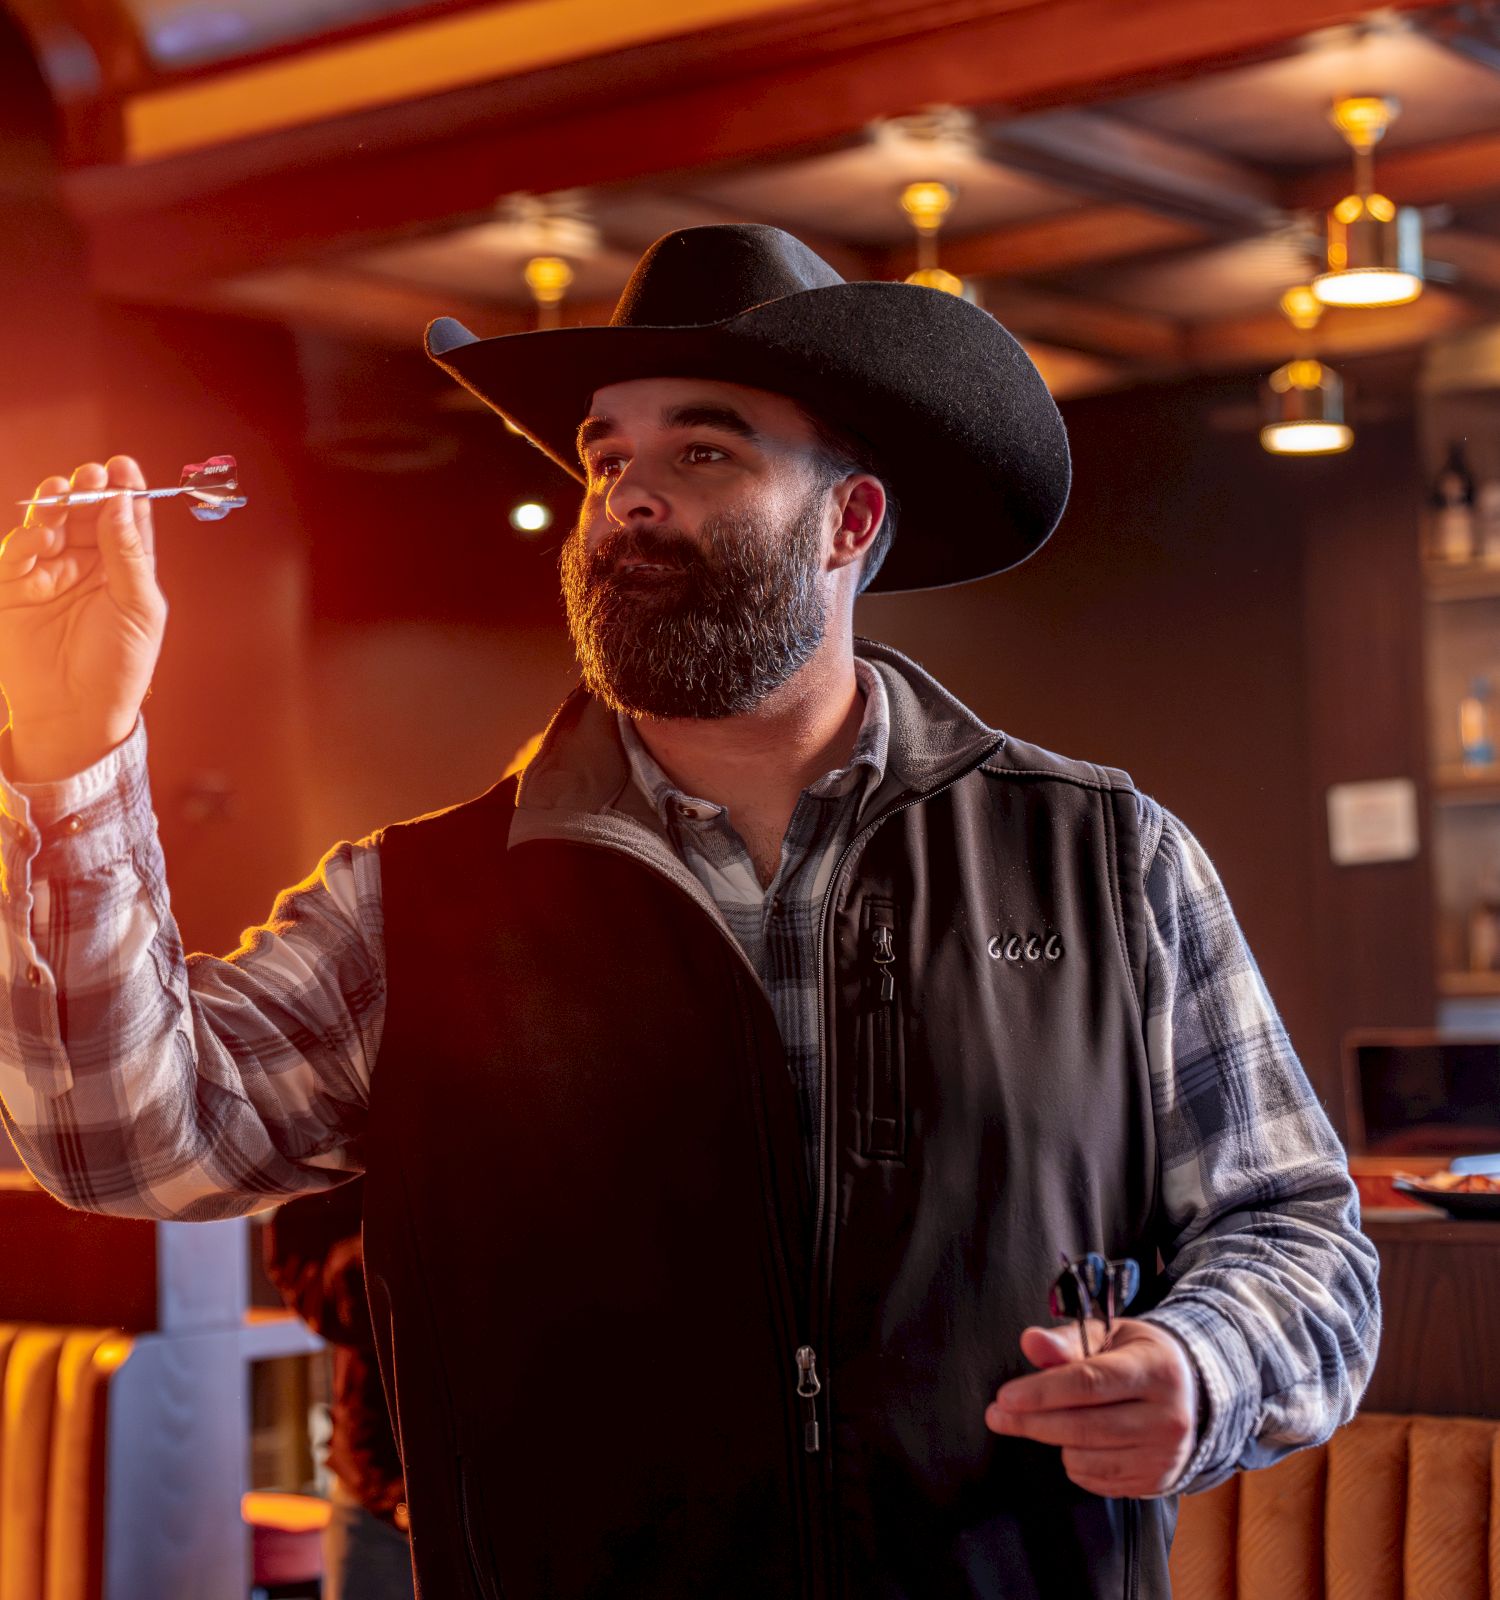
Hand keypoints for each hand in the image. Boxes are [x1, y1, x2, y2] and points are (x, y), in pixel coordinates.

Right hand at [0, 457, 166, 779]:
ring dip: (56, 506)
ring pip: (50, 526)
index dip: (124, 491)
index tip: (123, 466)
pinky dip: (28, 537)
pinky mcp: (14, 587)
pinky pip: (19, 553)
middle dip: (87, 492)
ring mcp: (49, 573)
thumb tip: (122, 503)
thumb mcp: (138, 608)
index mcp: (124, 569)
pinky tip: (42, 529)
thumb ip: (129, 555)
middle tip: (90, 475)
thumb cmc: (119, 665)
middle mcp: (86, 565)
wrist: (76, 714)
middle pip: (86, 515)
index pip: (125, 520)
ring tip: (63, 492)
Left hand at [984, 1318, 1197, 1497]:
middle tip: (998, 1414)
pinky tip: (1077, 1440)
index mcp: (1156, 1369)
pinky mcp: (1156, 1481)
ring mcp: (1164, 1455)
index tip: (1005, 1397)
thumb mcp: (1109, 1336)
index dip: (1043, 1392)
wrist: (1191, 1393)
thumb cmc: (1139, 1357)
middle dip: (1032, 1421)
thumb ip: (1067, 1341)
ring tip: (1050, 1419)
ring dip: (1054, 1439)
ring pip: (1086, 1457)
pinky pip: (1096, 1480)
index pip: (1090, 1383)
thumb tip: (1030, 1341)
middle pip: (1083, 1426)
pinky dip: (1074, 1461)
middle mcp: (1167, 1417)